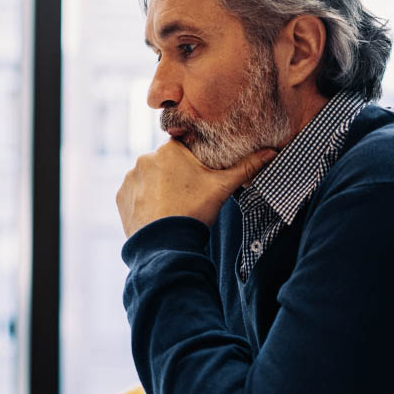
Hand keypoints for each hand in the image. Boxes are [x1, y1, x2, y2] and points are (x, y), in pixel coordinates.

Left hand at [116, 140, 276, 237]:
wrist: (165, 246)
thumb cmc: (194, 212)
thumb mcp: (222, 188)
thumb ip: (246, 168)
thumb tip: (272, 152)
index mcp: (169, 150)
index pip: (183, 148)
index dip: (192, 162)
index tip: (198, 177)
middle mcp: (145, 158)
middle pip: (165, 163)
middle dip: (175, 176)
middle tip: (187, 196)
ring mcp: (130, 178)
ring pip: (149, 178)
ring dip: (158, 187)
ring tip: (172, 207)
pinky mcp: (121, 196)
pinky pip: (134, 193)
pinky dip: (144, 200)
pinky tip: (158, 213)